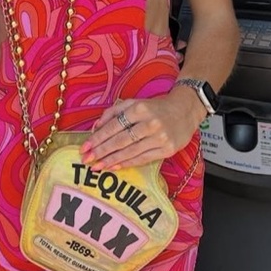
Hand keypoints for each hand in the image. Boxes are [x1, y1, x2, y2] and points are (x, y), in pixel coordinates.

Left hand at [81, 88, 203, 169]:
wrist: (185, 111)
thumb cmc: (155, 108)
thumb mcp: (134, 103)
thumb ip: (113, 112)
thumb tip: (96, 127)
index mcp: (140, 109)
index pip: (114, 126)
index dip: (98, 138)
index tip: (85, 147)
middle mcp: (150, 123)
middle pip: (120, 140)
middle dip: (101, 152)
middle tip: (86, 160)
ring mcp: (160, 138)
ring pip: (130, 152)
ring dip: (111, 161)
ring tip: (97, 166)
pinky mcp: (167, 150)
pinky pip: (142, 159)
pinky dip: (127, 164)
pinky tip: (114, 167)